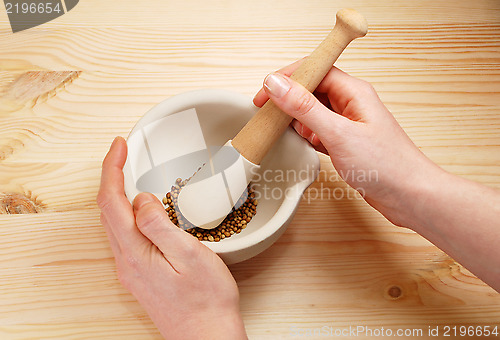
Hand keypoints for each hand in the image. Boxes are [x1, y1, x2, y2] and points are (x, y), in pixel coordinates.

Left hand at [97, 137, 246, 339]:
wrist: (207, 338)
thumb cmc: (206, 301)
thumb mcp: (189, 255)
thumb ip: (159, 225)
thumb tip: (141, 199)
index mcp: (135, 253)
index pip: (110, 202)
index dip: (111, 169)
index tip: (119, 146)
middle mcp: (127, 262)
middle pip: (108, 211)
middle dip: (111, 177)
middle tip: (123, 155)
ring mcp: (132, 271)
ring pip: (115, 224)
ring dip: (119, 195)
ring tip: (131, 175)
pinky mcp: (142, 276)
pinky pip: (127, 237)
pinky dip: (129, 214)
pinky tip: (144, 210)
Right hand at [254, 62, 443, 227]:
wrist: (410, 196)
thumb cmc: (386, 165)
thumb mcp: (338, 134)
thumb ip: (305, 107)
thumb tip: (276, 84)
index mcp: (354, 92)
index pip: (314, 70)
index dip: (286, 78)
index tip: (264, 93)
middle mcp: (351, 103)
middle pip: (312, 89)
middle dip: (288, 99)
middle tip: (269, 115)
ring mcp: (349, 123)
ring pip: (313, 111)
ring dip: (297, 119)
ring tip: (286, 132)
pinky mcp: (347, 142)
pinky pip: (319, 130)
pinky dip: (307, 135)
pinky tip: (303, 144)